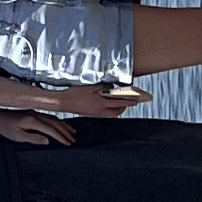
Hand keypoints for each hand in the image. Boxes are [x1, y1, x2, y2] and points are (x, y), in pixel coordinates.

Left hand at [0, 109, 82, 146]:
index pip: (50, 129)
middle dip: (65, 131)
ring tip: (72, 132)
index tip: (68, 143)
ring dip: (63, 125)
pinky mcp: (32, 112)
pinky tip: (60, 124)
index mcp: (32, 120)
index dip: (60, 137)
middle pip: (54, 122)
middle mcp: (35, 114)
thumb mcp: (18, 137)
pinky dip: (57, 121)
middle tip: (74, 139)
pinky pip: (48, 116)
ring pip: (53, 118)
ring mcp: (34, 112)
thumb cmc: (5, 128)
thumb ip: (33, 138)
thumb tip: (48, 140)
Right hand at [25, 82, 147, 116]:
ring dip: (119, 109)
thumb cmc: (75, 93)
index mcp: (101, 102)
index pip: (119, 102)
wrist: (64, 102)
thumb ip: (102, 87)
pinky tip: (110, 107)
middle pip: (118, 110)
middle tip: (131, 102)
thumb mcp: (90, 86)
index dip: (129, 102)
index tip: (136, 100)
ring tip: (122, 104)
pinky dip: (111, 112)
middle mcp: (100, 110)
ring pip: (112, 114)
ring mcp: (96, 113)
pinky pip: (106, 115)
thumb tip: (111, 87)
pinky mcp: (92, 115)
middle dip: (125, 106)